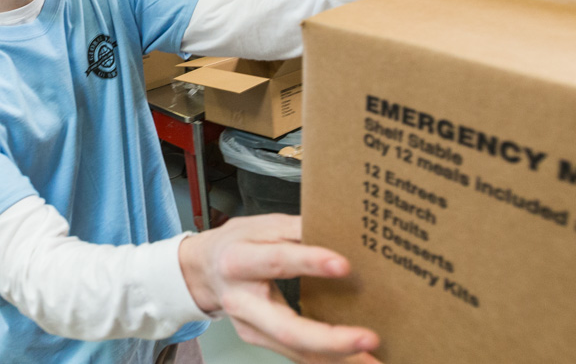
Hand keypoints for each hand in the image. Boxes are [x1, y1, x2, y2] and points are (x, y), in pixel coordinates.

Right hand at [179, 214, 380, 362]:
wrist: (202, 270)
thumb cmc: (236, 243)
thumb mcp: (263, 225)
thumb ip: (299, 228)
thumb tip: (342, 229)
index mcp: (240, 260)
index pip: (278, 261)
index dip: (310, 262)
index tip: (344, 266)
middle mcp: (242, 300)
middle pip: (287, 326)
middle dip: (331, 338)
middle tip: (368, 339)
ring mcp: (250, 326)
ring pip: (296, 349)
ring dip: (337, 358)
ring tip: (373, 360)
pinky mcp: (259, 339)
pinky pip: (296, 354)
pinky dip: (327, 359)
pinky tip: (353, 360)